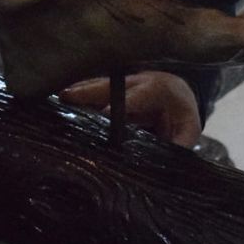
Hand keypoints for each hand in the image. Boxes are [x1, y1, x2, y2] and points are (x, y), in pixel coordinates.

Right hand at [58, 70, 201, 146]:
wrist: (178, 92)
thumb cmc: (182, 112)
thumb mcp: (189, 129)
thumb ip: (178, 143)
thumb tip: (165, 162)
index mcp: (159, 89)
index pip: (139, 96)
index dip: (122, 104)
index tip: (104, 113)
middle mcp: (137, 82)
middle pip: (110, 85)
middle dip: (88, 91)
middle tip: (65, 97)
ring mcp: (121, 83)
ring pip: (97, 85)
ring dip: (77, 91)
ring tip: (54, 99)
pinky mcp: (112, 88)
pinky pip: (93, 90)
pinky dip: (76, 95)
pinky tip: (57, 102)